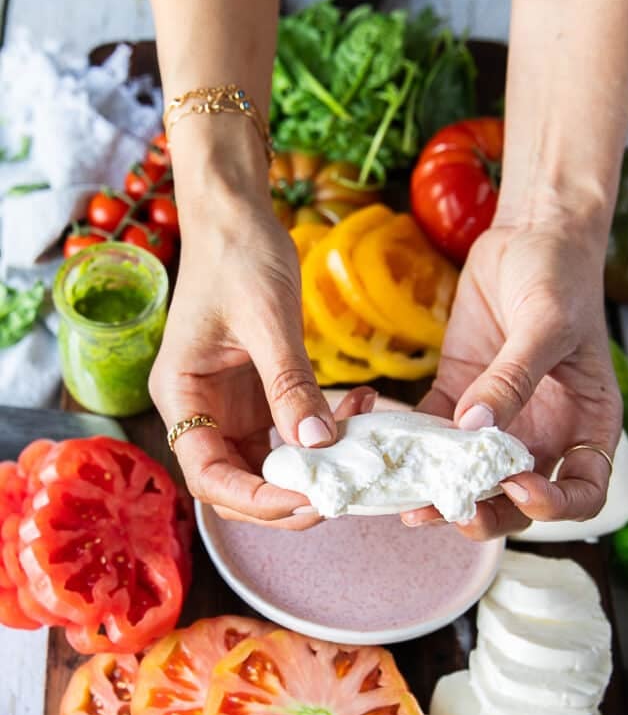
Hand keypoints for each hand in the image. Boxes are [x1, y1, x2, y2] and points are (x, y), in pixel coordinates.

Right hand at [149, 179, 372, 529]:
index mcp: (181, 395)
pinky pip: (290, 432)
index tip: (307, 497)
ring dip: (312, 468)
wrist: (237, 216)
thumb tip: (319, 445)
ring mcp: (230, 406)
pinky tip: (357, 408)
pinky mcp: (259, 395)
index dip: (255, 497)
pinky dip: (323, 433)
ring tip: (358, 450)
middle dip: (287, 497)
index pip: (208, 474)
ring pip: (267, 464)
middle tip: (340, 491)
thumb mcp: (266, 319)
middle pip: (236, 482)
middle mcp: (201, 410)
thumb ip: (289, 383)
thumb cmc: (236, 255)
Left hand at [404, 221, 622, 537]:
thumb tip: (474, 427)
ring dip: (444, 493)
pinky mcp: (457, 396)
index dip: (554, 505)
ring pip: (471, 475)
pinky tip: (389, 454)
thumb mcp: (545, 325)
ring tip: (412, 505)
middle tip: (454, 510)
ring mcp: (497, 418)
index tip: (519, 487)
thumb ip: (513, 378)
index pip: (581, 490)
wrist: (528, 236)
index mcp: (584, 423)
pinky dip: (413, 449)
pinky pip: (433, 435)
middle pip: (519, 498)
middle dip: (489, 513)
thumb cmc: (559, 276)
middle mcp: (542, 431)